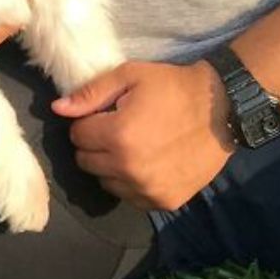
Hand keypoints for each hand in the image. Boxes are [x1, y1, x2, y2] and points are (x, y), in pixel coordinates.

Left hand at [51, 59, 235, 210]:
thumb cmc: (171, 87)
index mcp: (118, 136)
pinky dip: (130, 182)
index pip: (77, 135)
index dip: (87, 122)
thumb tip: (57, 108)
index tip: (103, 114)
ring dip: (109, 165)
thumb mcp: (128, 77)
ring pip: (105, 182)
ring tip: (131, 145)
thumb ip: (89, 94)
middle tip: (115, 128)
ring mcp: (149, 189)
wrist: (221, 110)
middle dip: (94, 144)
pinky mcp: (166, 201)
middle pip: (86, 161)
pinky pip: (130, 197)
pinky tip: (145, 162)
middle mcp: (130, 169)